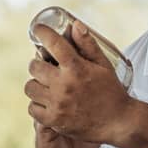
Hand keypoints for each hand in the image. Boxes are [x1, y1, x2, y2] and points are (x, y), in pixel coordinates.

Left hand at [25, 21, 131, 141]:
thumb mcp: (103, 65)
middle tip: (45, 66)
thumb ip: (88, 44)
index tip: (38, 29)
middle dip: (38, 63)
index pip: (53, 43)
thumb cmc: (111, 92)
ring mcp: (57, 104)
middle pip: (34, 66)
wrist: (118, 123)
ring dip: (36, 84)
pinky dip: (37, 104)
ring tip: (46, 85)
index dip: (42, 32)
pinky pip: (32, 108)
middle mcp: (64, 85)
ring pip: (30, 87)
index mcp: (77, 68)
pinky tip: (47, 102)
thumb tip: (75, 24)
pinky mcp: (53, 120)